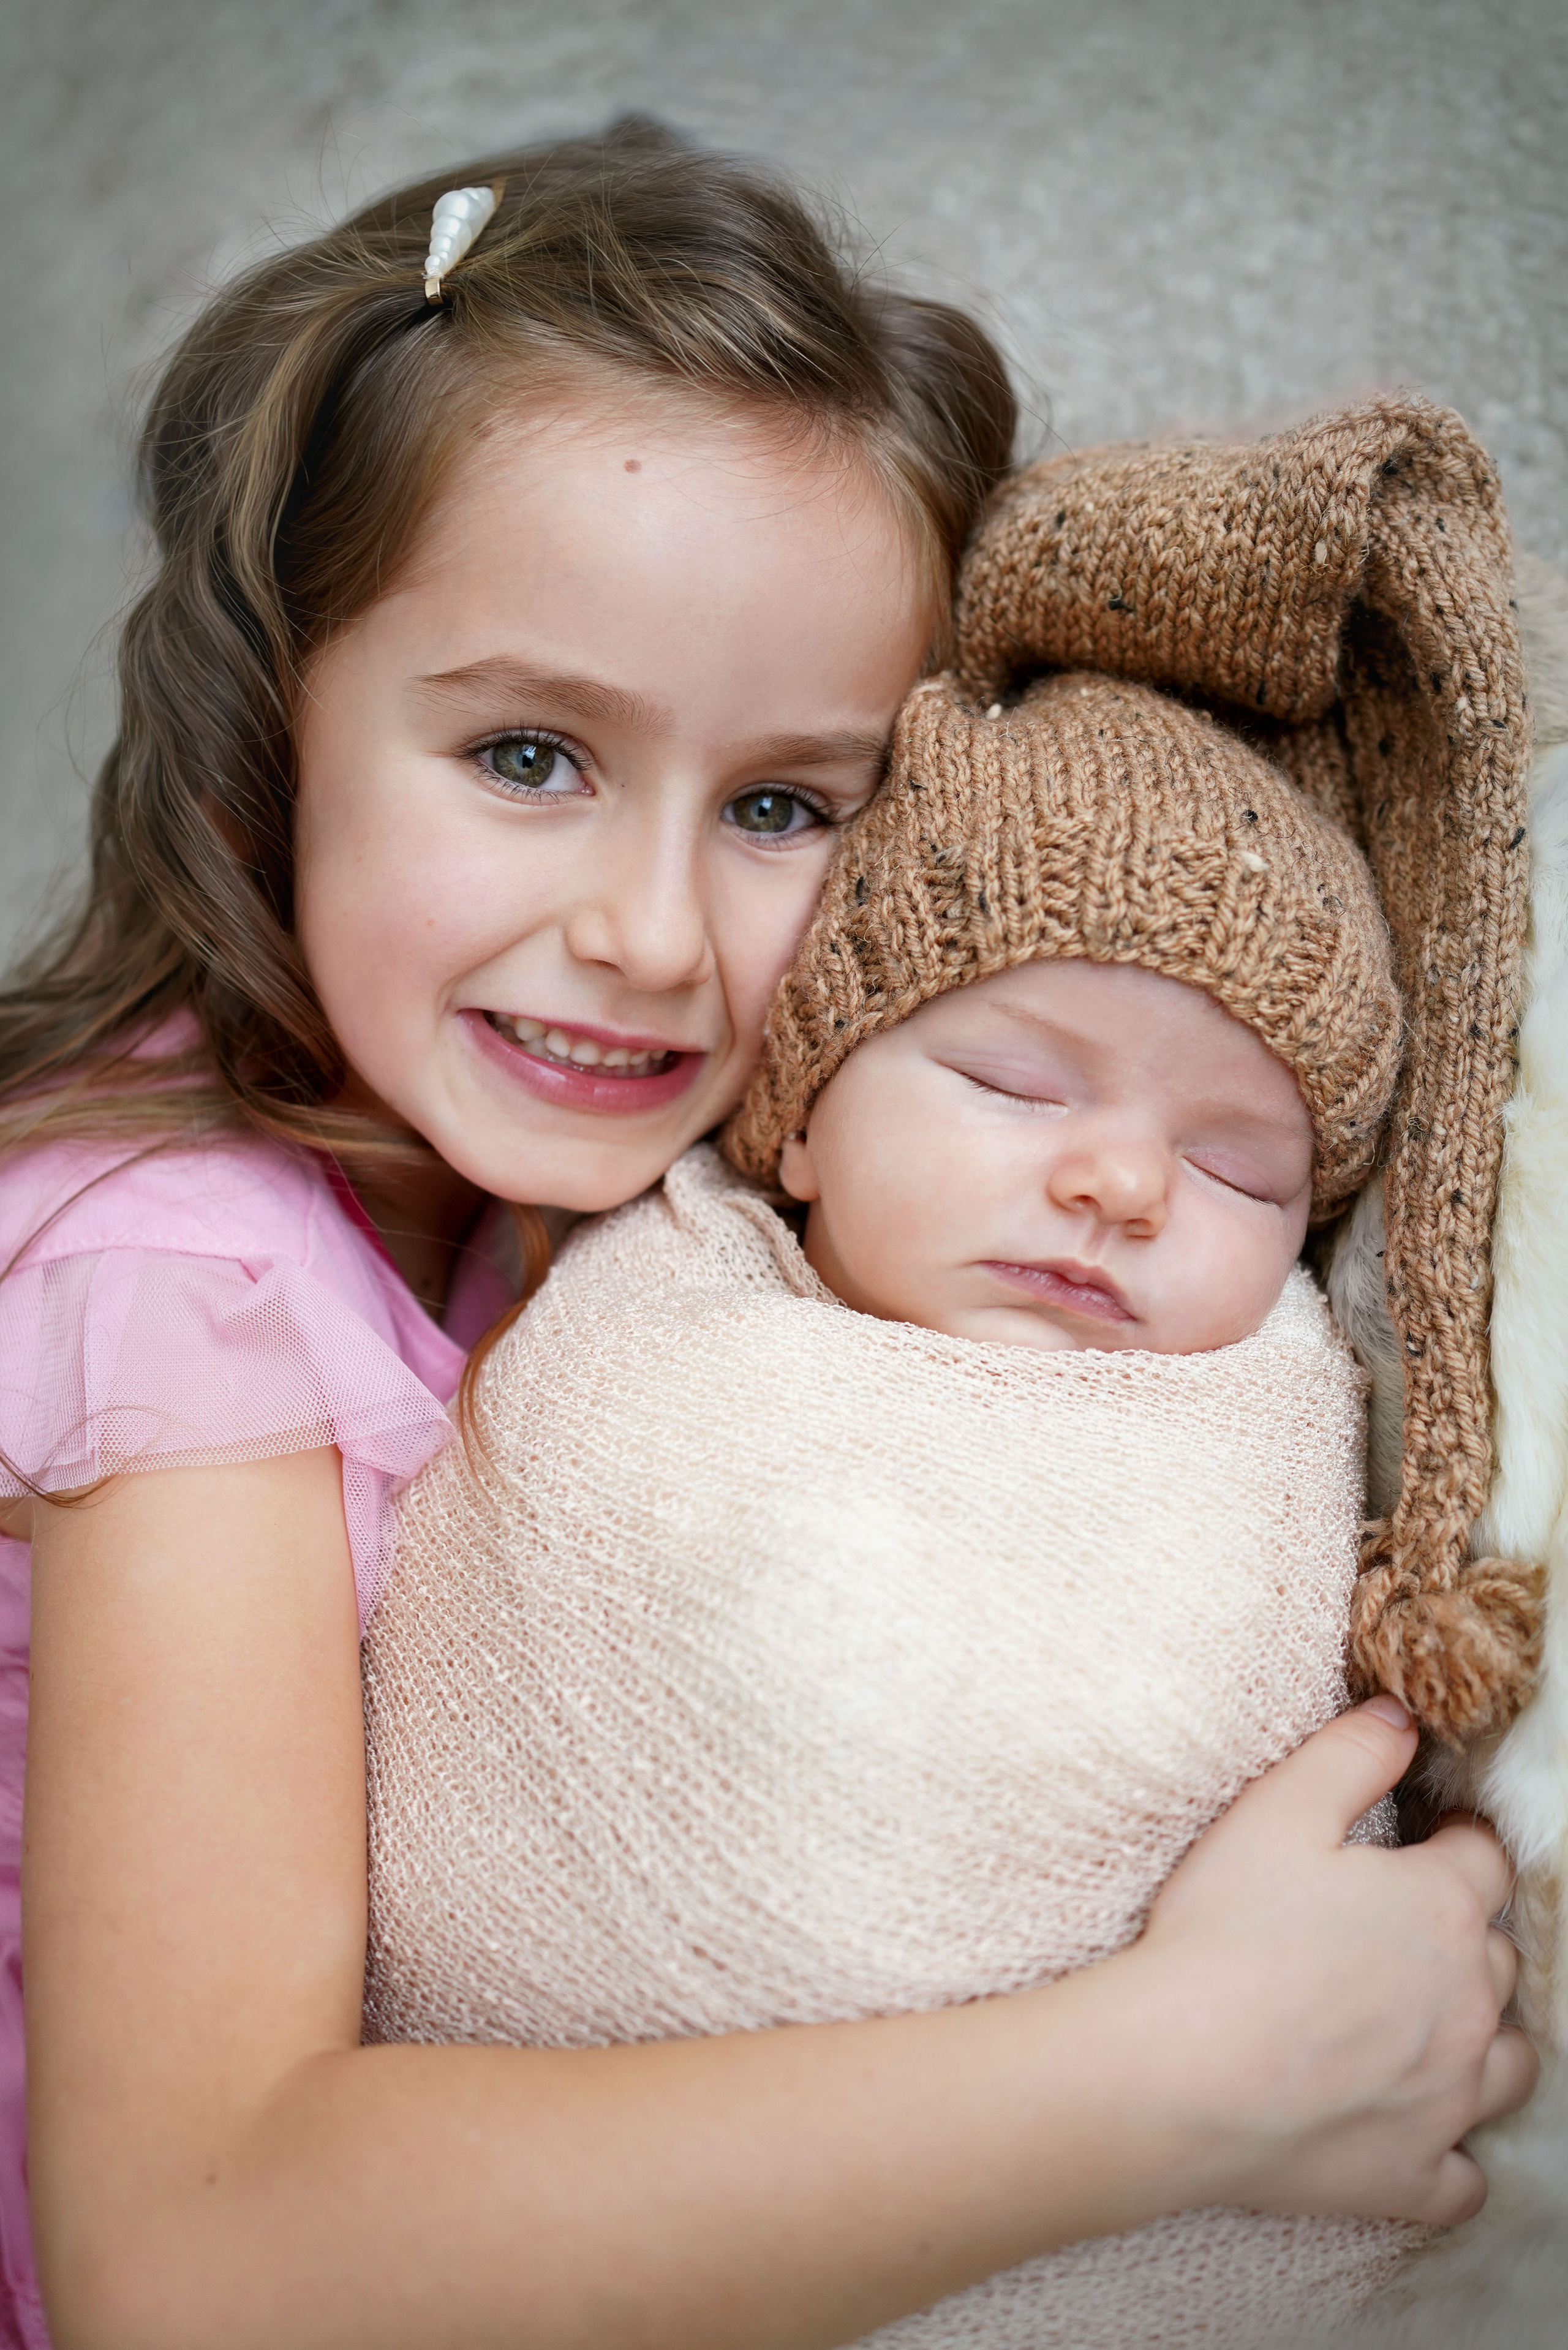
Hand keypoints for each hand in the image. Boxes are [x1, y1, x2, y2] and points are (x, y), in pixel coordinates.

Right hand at [1133, 1696, 1536, 2225]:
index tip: (1425, 1842)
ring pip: (1511, 2065)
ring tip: (1432, 2025)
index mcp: (1440, 1909)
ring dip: (1486, 2040)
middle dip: (1464, 1939)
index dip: (1455, 1843)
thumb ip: (1350, 1754)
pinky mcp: (1412, 2175)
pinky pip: (1466, 2178)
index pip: (1483, 1860)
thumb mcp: (1277, 1811)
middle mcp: (1468, 2005)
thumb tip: (1402, 1716)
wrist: (1179, 2072)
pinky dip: (1453, 2154)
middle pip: (1499, 1960)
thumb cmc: (1223, 1933)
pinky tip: (1419, 2131)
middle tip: (1402, 1929)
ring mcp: (1447, 2097)